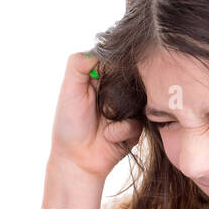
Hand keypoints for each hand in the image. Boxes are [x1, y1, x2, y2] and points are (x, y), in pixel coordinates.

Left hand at [49, 52, 140, 180]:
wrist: (76, 159)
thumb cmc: (69, 123)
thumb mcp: (69, 88)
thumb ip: (79, 63)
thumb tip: (103, 49)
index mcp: (102, 77)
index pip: (119, 59)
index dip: (119, 62)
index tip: (112, 72)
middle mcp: (118, 90)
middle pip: (135, 78)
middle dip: (120, 91)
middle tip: (103, 104)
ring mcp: (129, 108)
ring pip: (140, 100)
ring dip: (118, 112)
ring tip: (104, 121)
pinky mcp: (137, 127)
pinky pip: (136, 122)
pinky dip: (120, 130)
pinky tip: (108, 136)